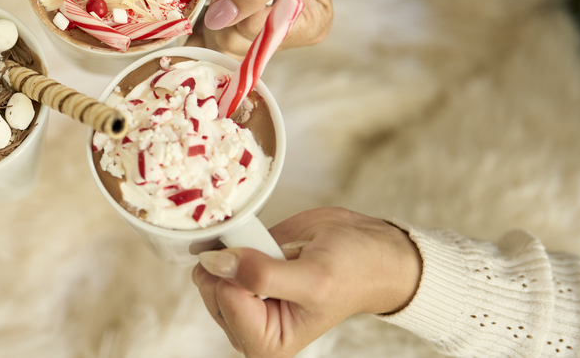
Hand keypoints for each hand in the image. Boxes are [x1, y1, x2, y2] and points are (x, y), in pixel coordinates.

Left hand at [191, 207, 420, 357]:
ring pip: (208, 270)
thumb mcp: (313, 277)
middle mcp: (251, 325)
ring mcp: (245, 299)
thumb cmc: (353, 271)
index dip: (241, 272)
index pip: (225, 300)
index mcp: (267, 342)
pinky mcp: (244, 272)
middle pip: (208, 288)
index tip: (271, 258)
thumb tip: (216, 262)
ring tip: (271, 249)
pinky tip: (259, 241)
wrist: (371, 251)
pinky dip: (232, 239)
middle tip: (272, 253)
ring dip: (234, 248)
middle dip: (234, 261)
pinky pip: (217, 252)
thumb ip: (262, 275)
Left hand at [204, 0, 369, 56]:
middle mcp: (278, 22)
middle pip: (234, 44)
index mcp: (308, 21)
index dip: (242, 24)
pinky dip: (185, 5)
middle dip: (215, 19)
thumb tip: (220, 20)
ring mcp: (247, 9)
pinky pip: (198, 12)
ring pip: (211, 33)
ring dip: (194, 14)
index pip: (265, 44)